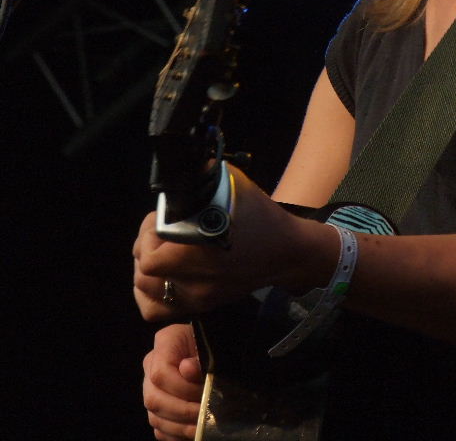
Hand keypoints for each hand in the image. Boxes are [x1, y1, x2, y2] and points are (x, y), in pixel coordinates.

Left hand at [133, 164, 334, 321]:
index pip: (149, 257)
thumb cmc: (261, 216)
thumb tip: (181, 167)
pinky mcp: (205, 306)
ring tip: (158, 253)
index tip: (160, 218)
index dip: (147, 233)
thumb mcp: (233, 186)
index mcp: (200, 255)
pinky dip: (154, 295)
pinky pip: (163, 312)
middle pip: (143, 276)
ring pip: (147, 297)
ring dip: (146, 273)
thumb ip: (202, 177)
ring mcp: (200, 299)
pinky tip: (163, 276)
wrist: (287, 251)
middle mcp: (196, 283)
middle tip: (158, 232)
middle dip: (144, 249)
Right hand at [143, 324, 202, 440]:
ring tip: (202, 426)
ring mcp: (151, 388)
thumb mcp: (210, 347)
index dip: (181, 388)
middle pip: (154, 399)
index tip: (203, 392)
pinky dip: (177, 434)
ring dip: (181, 427)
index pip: (160, 373)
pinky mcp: (157, 408)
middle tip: (205, 414)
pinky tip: (194, 431)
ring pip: (155, 416)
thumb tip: (187, 369)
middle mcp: (151, 365)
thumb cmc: (212, 347)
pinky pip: (160, 430)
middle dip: (182, 411)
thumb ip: (199, 359)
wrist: (211, 351)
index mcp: (165, 342)